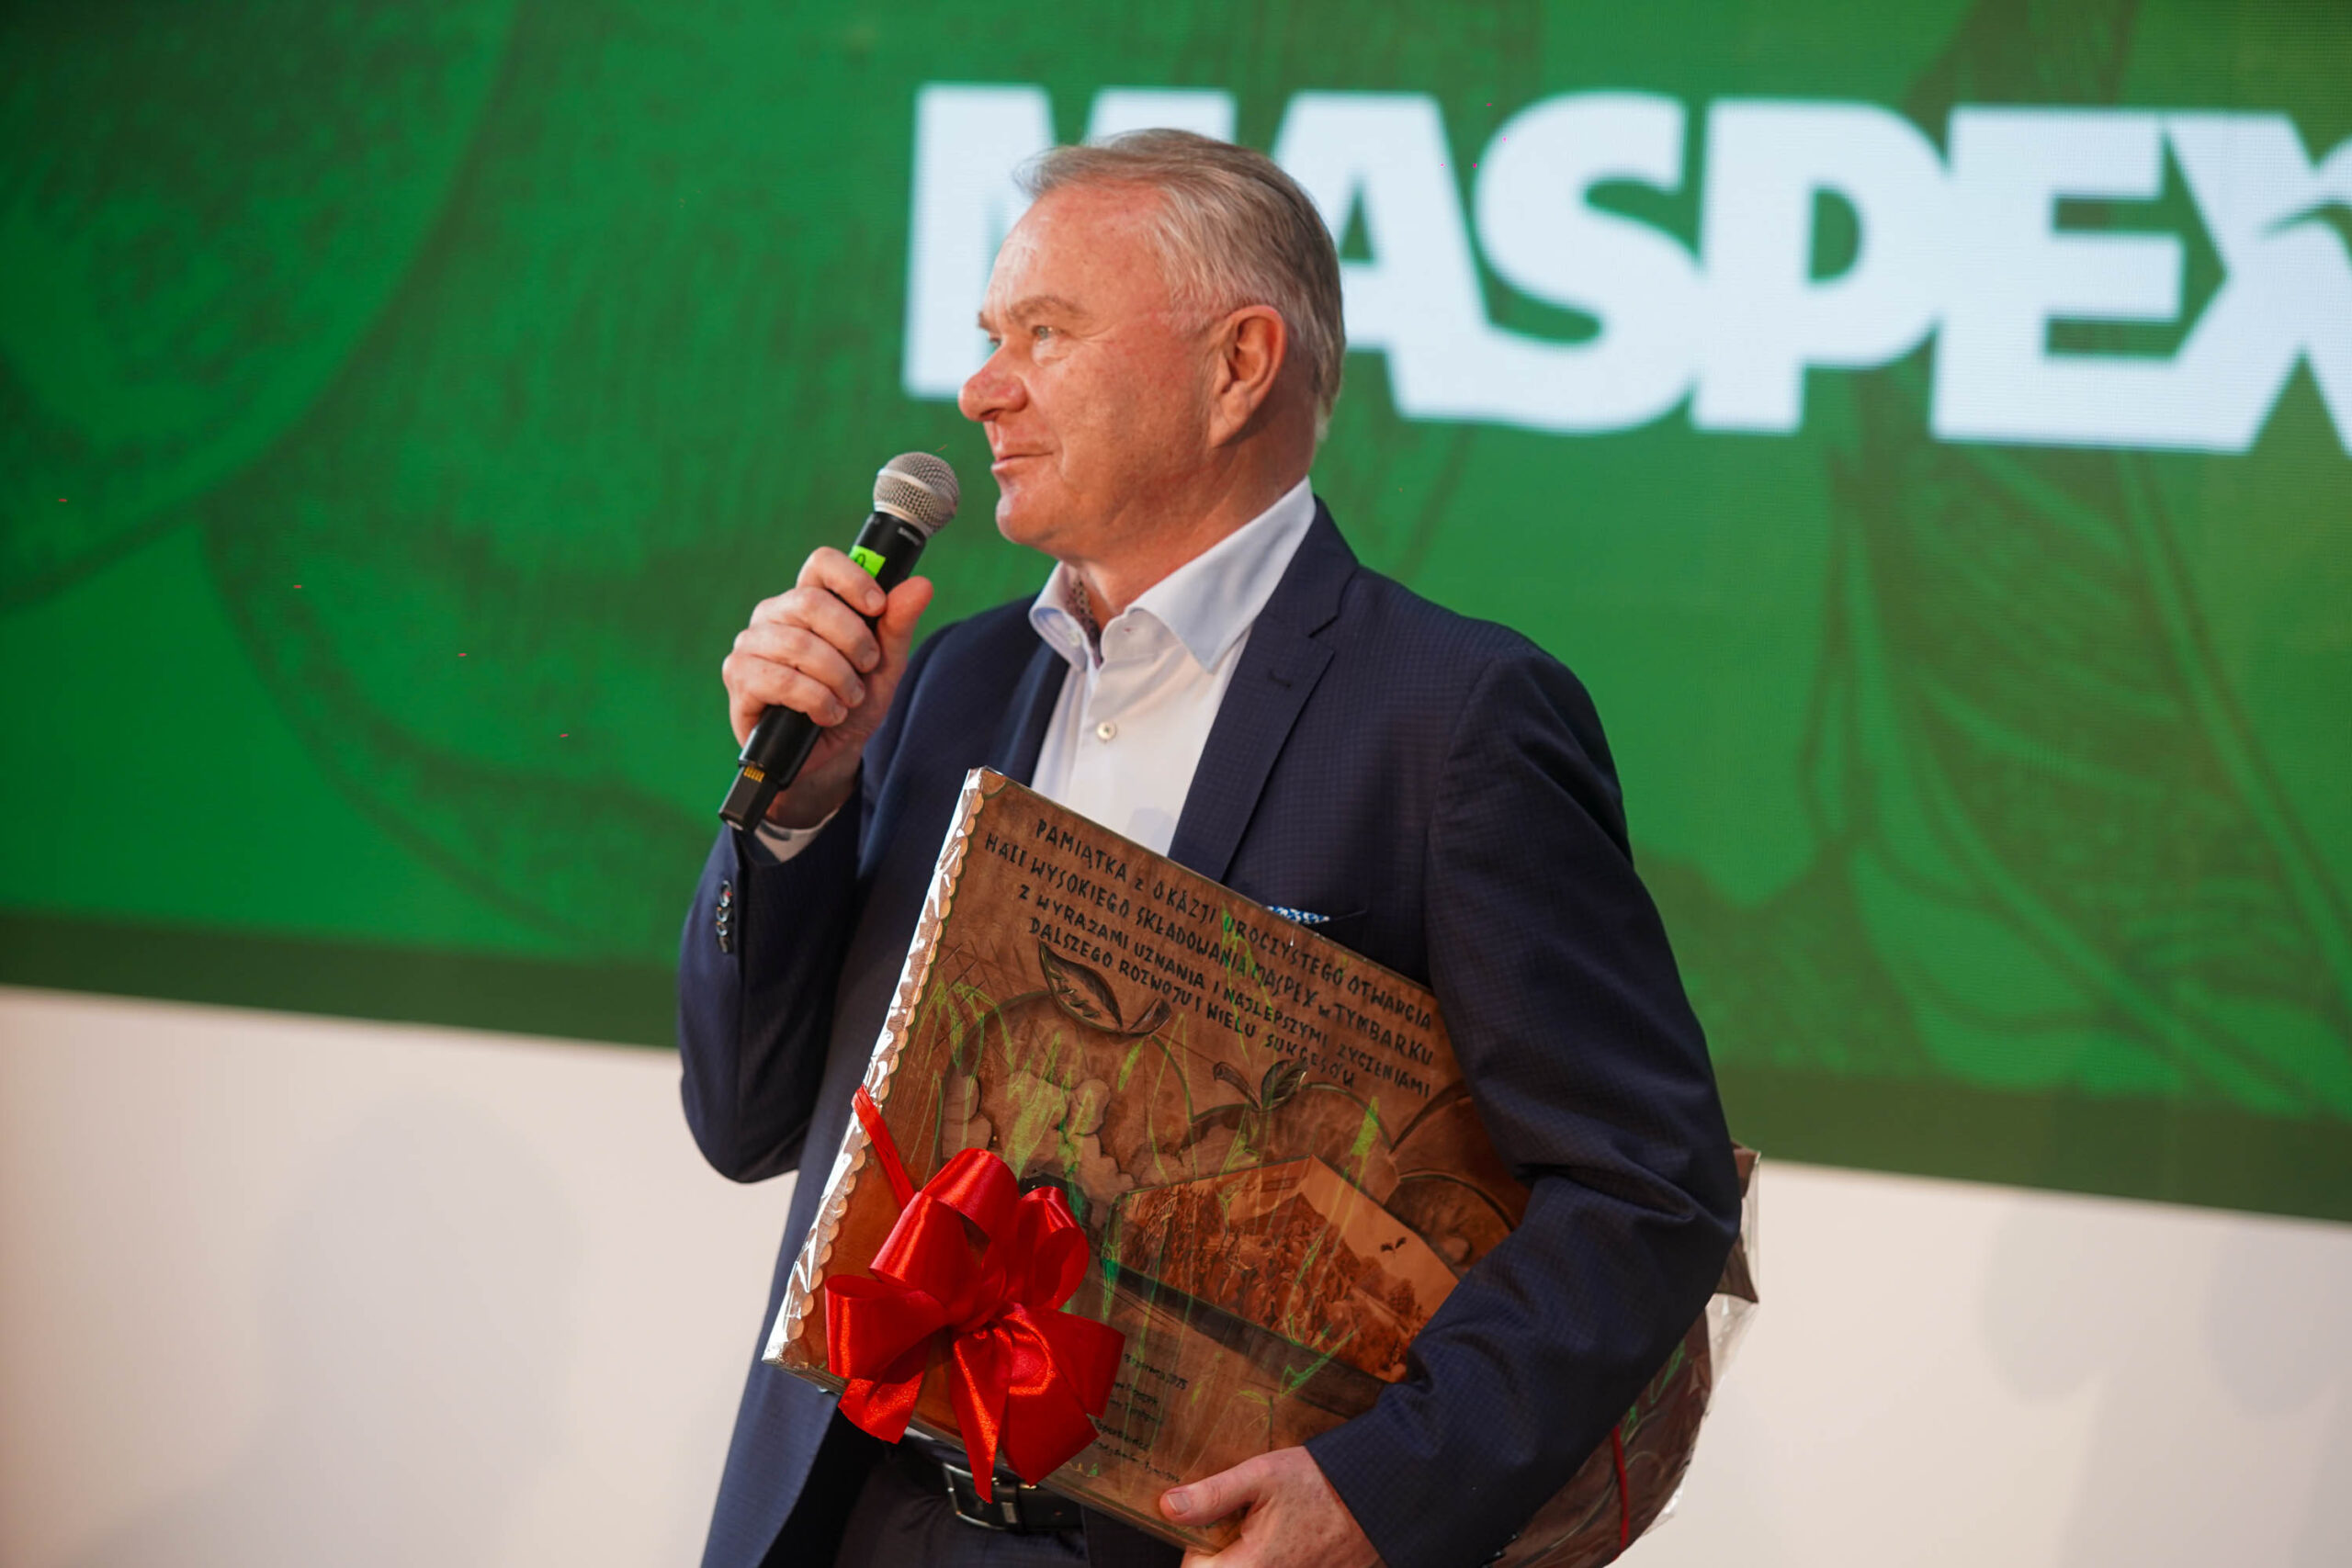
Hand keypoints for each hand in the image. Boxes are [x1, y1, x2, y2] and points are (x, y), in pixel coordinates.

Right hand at [720, 548, 933, 827]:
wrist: (829, 756)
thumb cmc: (852, 703)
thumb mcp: (884, 667)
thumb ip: (897, 625)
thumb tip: (920, 585)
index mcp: (807, 601)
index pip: (821, 563)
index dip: (852, 578)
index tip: (877, 607)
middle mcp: (774, 615)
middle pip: (810, 601)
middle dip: (852, 639)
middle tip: (868, 667)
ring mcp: (751, 644)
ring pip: (798, 644)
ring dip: (837, 678)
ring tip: (850, 699)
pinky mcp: (740, 679)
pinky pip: (782, 681)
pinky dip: (816, 701)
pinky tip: (827, 714)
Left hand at [1160, 1447, 1379, 1567]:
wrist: (1382, 1494)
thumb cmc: (1325, 1483)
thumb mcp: (1262, 1474)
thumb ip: (1213, 1495)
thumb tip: (1170, 1507)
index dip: (1198, 1548)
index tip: (1216, 1523)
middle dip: (1229, 1551)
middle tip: (1248, 1521)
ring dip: (1255, 1555)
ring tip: (1275, 1527)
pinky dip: (1282, 1557)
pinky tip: (1295, 1536)